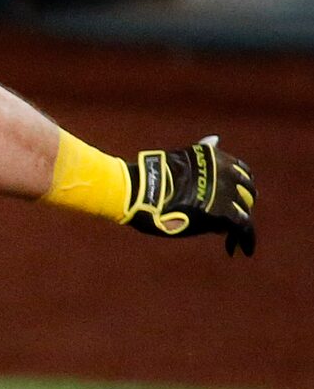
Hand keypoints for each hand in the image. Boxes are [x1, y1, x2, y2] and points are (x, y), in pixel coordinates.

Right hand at [125, 137, 255, 254]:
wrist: (143, 188)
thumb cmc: (152, 176)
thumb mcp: (181, 158)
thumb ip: (201, 151)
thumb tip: (215, 138)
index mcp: (218, 158)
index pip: (241, 173)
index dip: (239, 187)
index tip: (233, 197)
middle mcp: (228, 174)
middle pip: (245, 194)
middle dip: (242, 207)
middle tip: (233, 222)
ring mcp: (227, 193)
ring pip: (245, 211)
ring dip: (241, 225)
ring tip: (236, 240)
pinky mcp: (223, 213)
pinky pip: (242, 227)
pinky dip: (245, 239)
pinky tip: (241, 250)